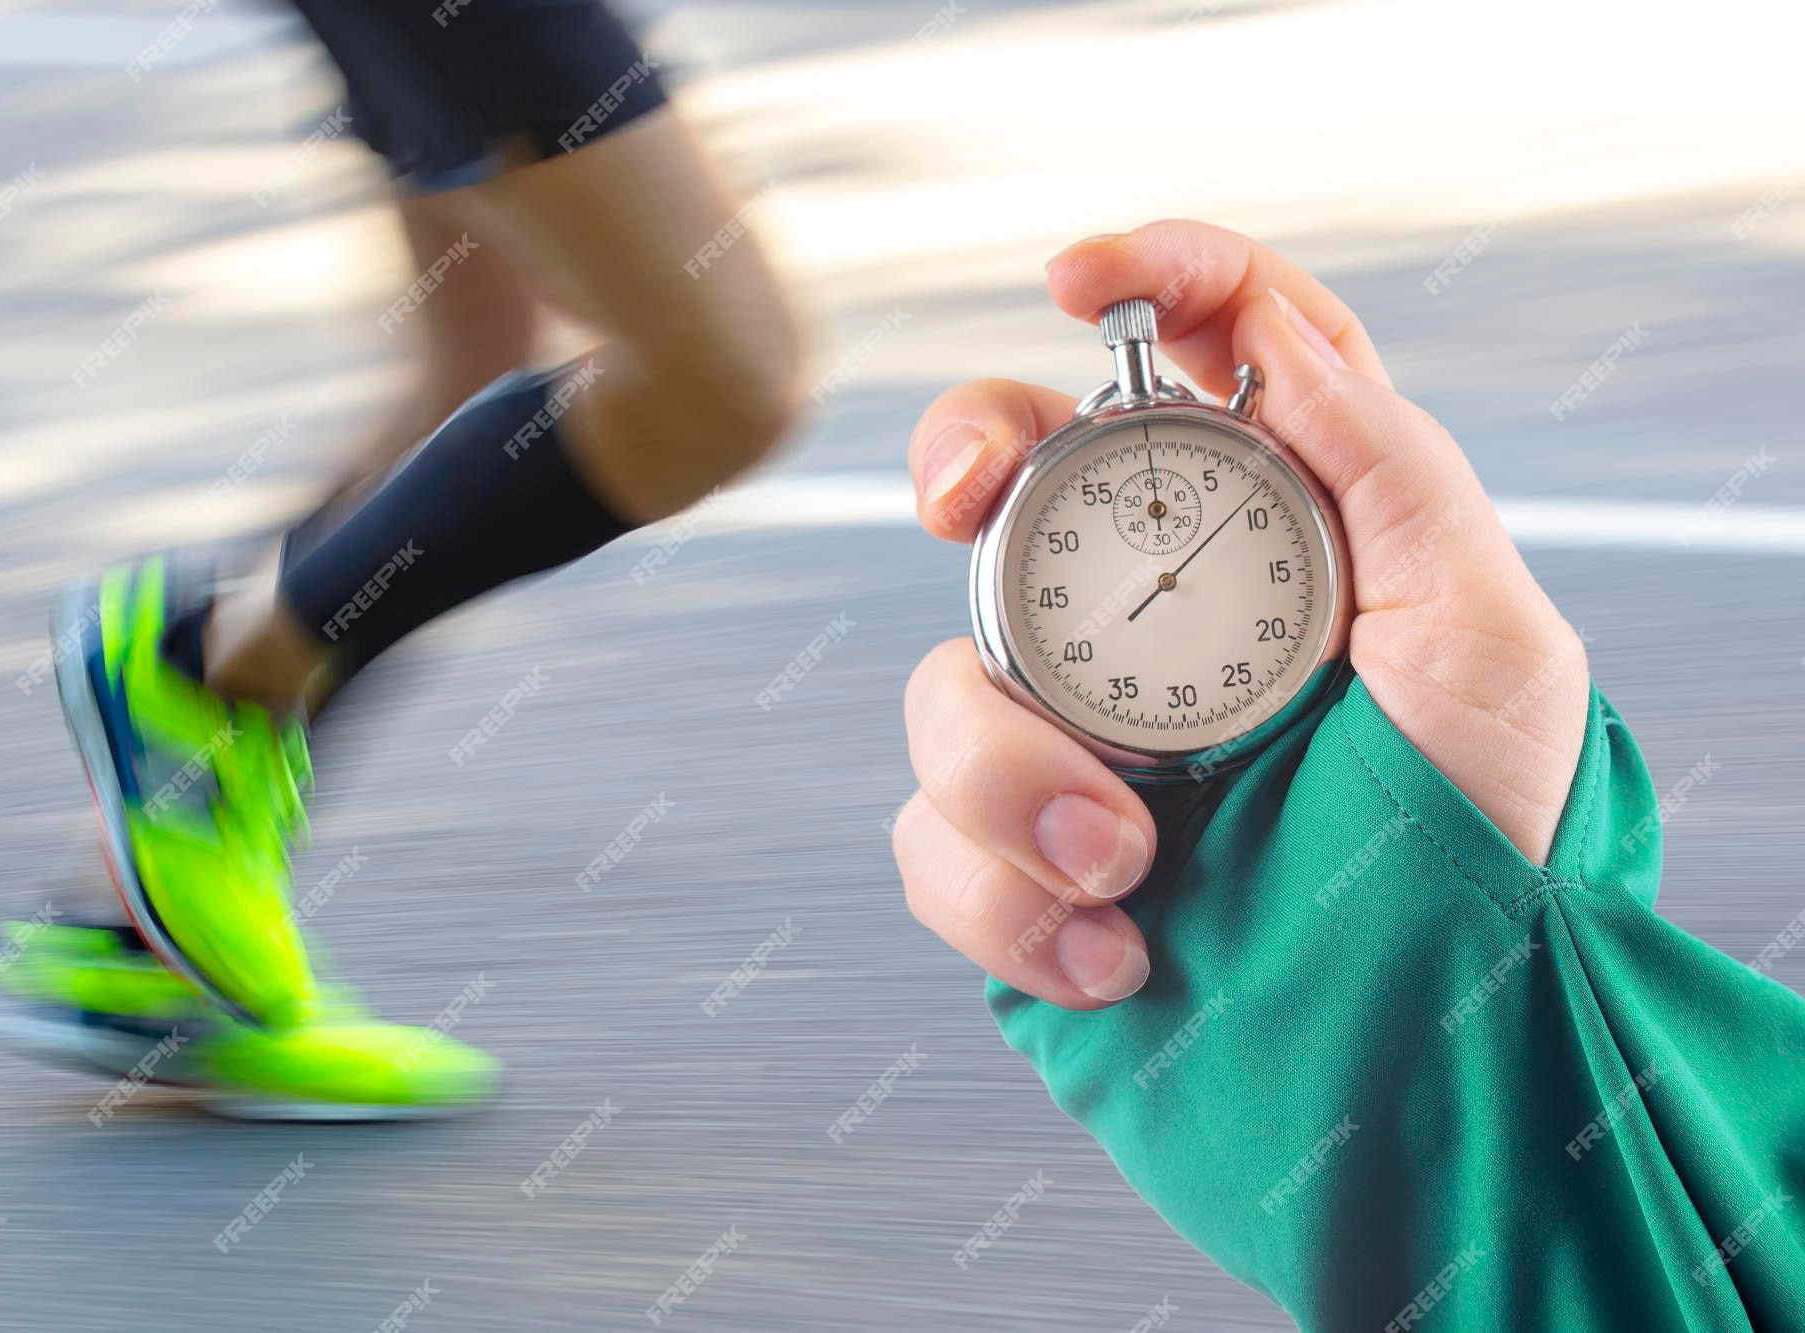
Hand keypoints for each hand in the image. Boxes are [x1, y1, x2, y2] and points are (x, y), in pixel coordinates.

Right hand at [893, 220, 1588, 1009]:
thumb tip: (1271, 334)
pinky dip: (1009, 904)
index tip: (1078, 281)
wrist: (1429, 1057)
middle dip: (959, 462)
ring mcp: (1078, 737)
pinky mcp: (1025, 859)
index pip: (1203, 355)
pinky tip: (1117, 953)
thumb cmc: (1485, 839)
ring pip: (941, 684)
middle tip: (965, 508)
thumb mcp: (1485, 637)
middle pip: (1006, 474)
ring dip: (1008, 772)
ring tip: (1126, 862)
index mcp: (1281, 534)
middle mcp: (1158, 617)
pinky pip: (934, 846)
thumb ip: (1386, 468)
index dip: (1142, 277)